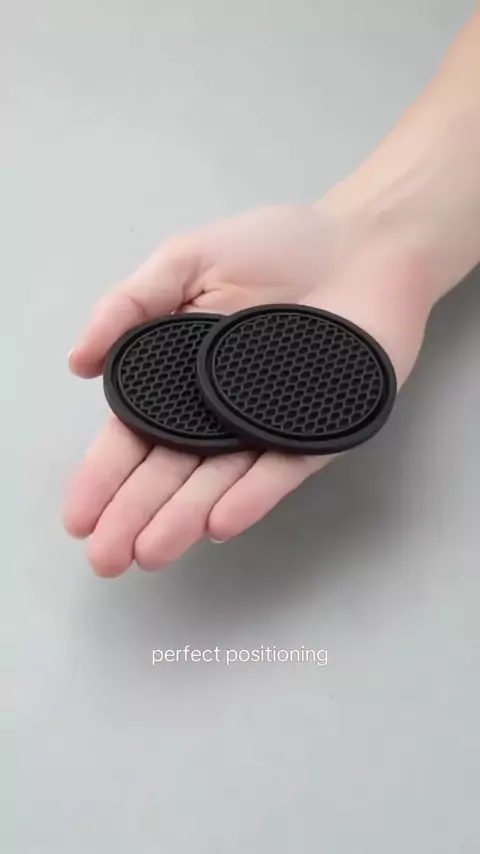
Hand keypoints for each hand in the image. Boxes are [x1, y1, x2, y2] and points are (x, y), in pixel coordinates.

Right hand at [64, 202, 434, 576]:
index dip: (104, 476)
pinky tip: (218, 522)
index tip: (79, 516)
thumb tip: (77, 362)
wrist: (362, 241)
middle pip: (169, 472)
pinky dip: (250, 496)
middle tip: (107, 558)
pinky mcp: (317, 432)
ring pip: (218, 482)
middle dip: (135, 516)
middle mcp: (218, 411)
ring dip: (183, 518)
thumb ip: (131, 306)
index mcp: (180, 376)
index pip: (134, 435)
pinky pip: (280, 469)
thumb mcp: (186, 261)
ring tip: (151, 551)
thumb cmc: (275, 247)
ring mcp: (266, 425)